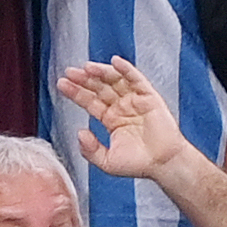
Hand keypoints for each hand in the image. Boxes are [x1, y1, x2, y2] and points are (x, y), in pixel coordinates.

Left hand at [59, 56, 187, 182]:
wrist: (164, 165)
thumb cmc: (140, 164)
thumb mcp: (108, 162)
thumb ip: (90, 151)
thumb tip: (80, 134)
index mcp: (112, 119)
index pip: (90, 101)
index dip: (76, 92)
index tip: (62, 83)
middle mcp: (122, 107)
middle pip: (100, 87)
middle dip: (84, 79)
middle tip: (70, 72)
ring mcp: (135, 100)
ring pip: (115, 80)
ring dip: (101, 72)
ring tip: (87, 67)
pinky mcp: (149, 97)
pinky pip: (137, 79)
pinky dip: (127, 69)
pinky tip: (115, 62)